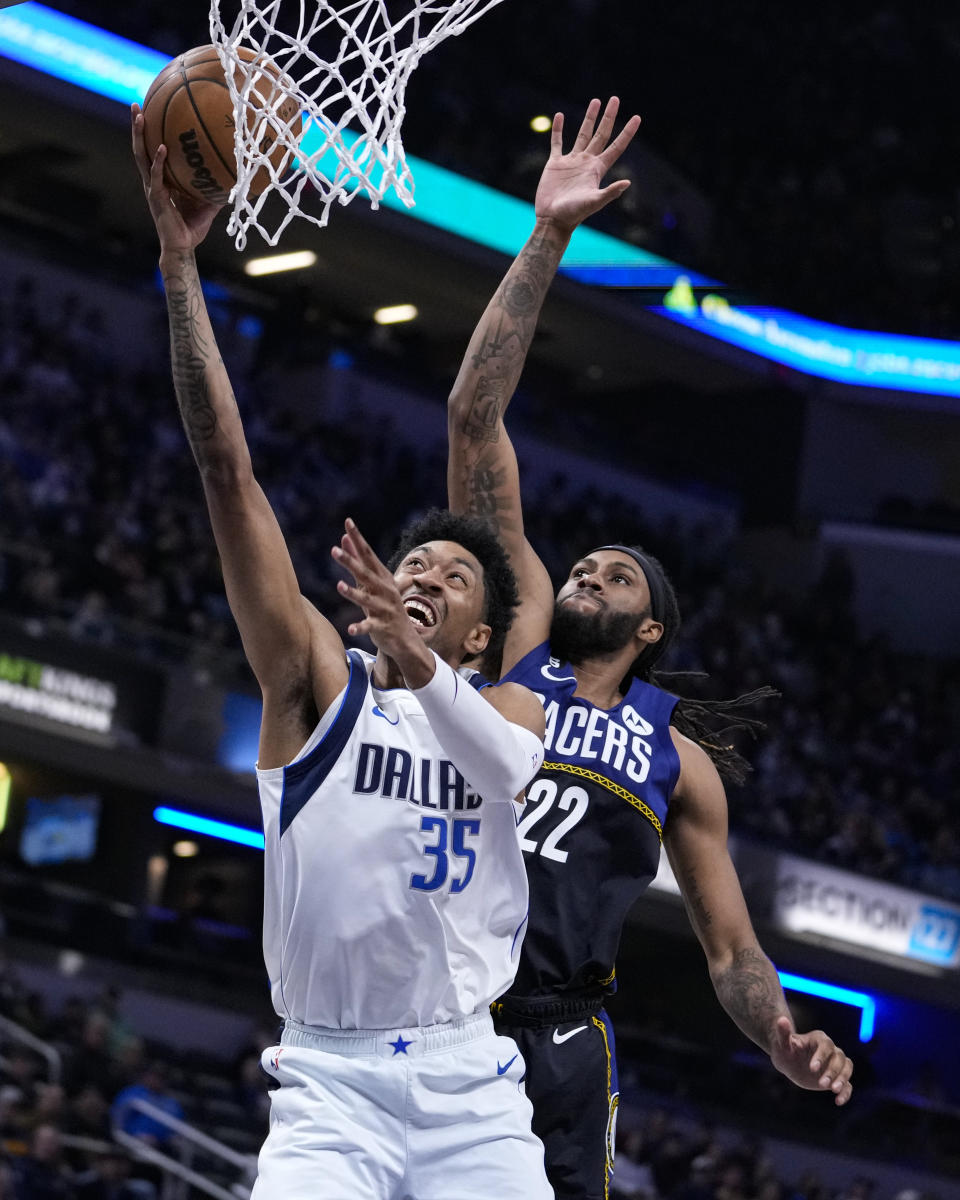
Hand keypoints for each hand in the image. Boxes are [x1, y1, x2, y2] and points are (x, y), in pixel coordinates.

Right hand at [131, 103, 222, 253]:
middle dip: (137, 127)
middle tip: (136, 105)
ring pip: (141, 157)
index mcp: (161, 181)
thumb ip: (213, 189)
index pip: (151, 153)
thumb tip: (232, 178)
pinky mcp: (156, 198)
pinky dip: (158, 161)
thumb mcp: (206, 204)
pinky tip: (161, 147)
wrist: (182, 248)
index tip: (150, 113)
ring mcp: (152, 188)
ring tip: (139, 116)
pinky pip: (156, 176)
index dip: (149, 135)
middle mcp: (153, 182)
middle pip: (141, 149)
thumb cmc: (191, 228)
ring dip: (139, 136)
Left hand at [332, 519, 430, 677]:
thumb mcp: (372, 583)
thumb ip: (357, 561)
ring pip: (367, 600)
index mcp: (381, 577)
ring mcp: (384, 609)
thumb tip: (343, 538)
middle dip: (350, 562)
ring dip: (353, 593)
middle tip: (334, 550)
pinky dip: (360, 628)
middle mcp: (384, 590)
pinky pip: (369, 627)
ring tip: (339, 586)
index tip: (348, 522)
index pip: (367, 554)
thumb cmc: (385, 606)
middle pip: (365, 574)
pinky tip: (350, 629)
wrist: (405, 638)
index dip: (358, 538)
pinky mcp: (382, 627)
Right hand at [534, 97, 640, 232]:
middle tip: (615, 99)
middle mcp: (586, 162)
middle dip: (608, 117)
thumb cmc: (574, 214)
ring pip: (582, 134)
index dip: (627, 132)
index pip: (616, 146)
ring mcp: (571, 162)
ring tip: (595, 101)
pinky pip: (557, 143)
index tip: (637, 117)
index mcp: (597, 169)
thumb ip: (610, 192)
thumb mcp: (593, 202)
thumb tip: (627, 182)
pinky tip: (559, 116)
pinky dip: (557, 130)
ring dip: (589, 118)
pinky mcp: (555, 164)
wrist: (553, 220)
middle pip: (601, 134)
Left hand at [769, 1017, 853, 1105]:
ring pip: (847, 1067)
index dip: (821, 1056)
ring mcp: (834, 1064)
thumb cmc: (785, 1050)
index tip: (812, 1068)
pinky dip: (846, 1092)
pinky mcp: (836, 1078)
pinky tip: (838, 1101)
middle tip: (822, 1084)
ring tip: (833, 1091)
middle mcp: (830, 1050)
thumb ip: (783, 1033)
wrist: (789, 1062)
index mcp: (818, 1039)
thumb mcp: (782, 1044)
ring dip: (843, 1079)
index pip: (826, 1045)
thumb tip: (781, 1019)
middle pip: (839, 1057)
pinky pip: (848, 1084)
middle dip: (832, 1071)